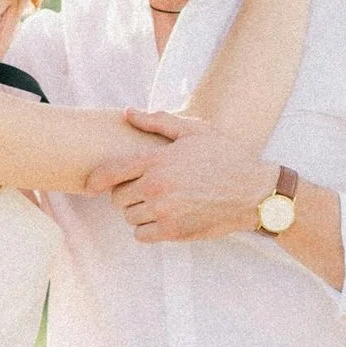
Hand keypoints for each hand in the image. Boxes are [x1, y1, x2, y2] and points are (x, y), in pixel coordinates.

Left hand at [97, 110, 281, 241]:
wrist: (254, 192)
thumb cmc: (226, 156)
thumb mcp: (194, 131)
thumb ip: (157, 122)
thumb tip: (127, 112)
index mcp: (158, 161)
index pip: (110, 171)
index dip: (96, 179)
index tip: (91, 184)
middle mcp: (157, 188)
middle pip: (118, 197)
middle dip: (126, 192)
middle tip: (145, 187)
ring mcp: (165, 212)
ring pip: (129, 217)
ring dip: (137, 210)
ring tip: (158, 201)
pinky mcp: (174, 232)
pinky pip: (142, 234)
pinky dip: (147, 228)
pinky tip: (163, 217)